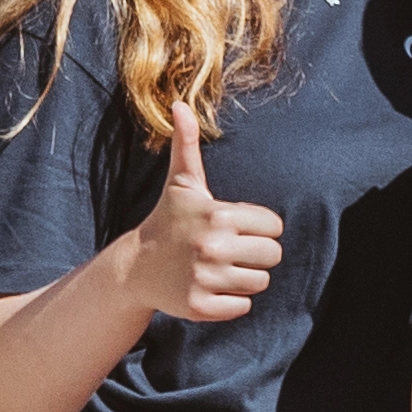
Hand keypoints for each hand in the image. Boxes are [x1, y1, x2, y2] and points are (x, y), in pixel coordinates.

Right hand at [133, 108, 285, 323]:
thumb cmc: (170, 220)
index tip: (232, 228)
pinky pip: (243, 307)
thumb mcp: (182, 183)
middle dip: (255, 254)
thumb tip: (180, 104)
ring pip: (260, 283)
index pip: (275, 228)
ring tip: (216, 268)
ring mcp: (205, 278)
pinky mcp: (200, 306)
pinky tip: (208, 287)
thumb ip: (188, 145)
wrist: (136, 266)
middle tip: (226, 250)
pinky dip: (230, 302)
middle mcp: (212, 247)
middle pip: (273, 257)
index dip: (258, 228)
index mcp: (218, 215)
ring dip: (243, 278)